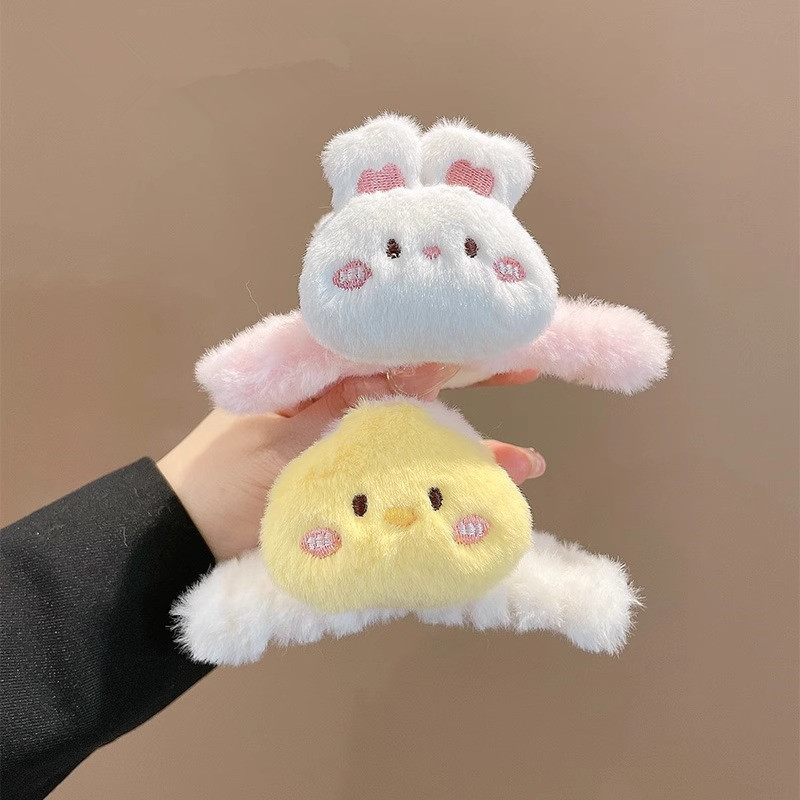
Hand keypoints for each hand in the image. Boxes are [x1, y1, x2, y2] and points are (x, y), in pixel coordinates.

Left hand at [158, 365, 543, 560]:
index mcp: (317, 374)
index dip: (441, 335)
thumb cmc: (219, 483)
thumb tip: (422, 365)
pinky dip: (443, 482)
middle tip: (526, 366)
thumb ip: (352, 410)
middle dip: (471, 377)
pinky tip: (484, 494)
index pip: (389, 343)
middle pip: (416, 382)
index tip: (490, 329)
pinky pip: (407, 474)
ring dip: (470, 446)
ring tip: (525, 463)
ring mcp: (350, 443)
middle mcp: (340, 400)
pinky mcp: (354, 482)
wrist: (181, 543)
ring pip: (419, 433)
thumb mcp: (284, 443)